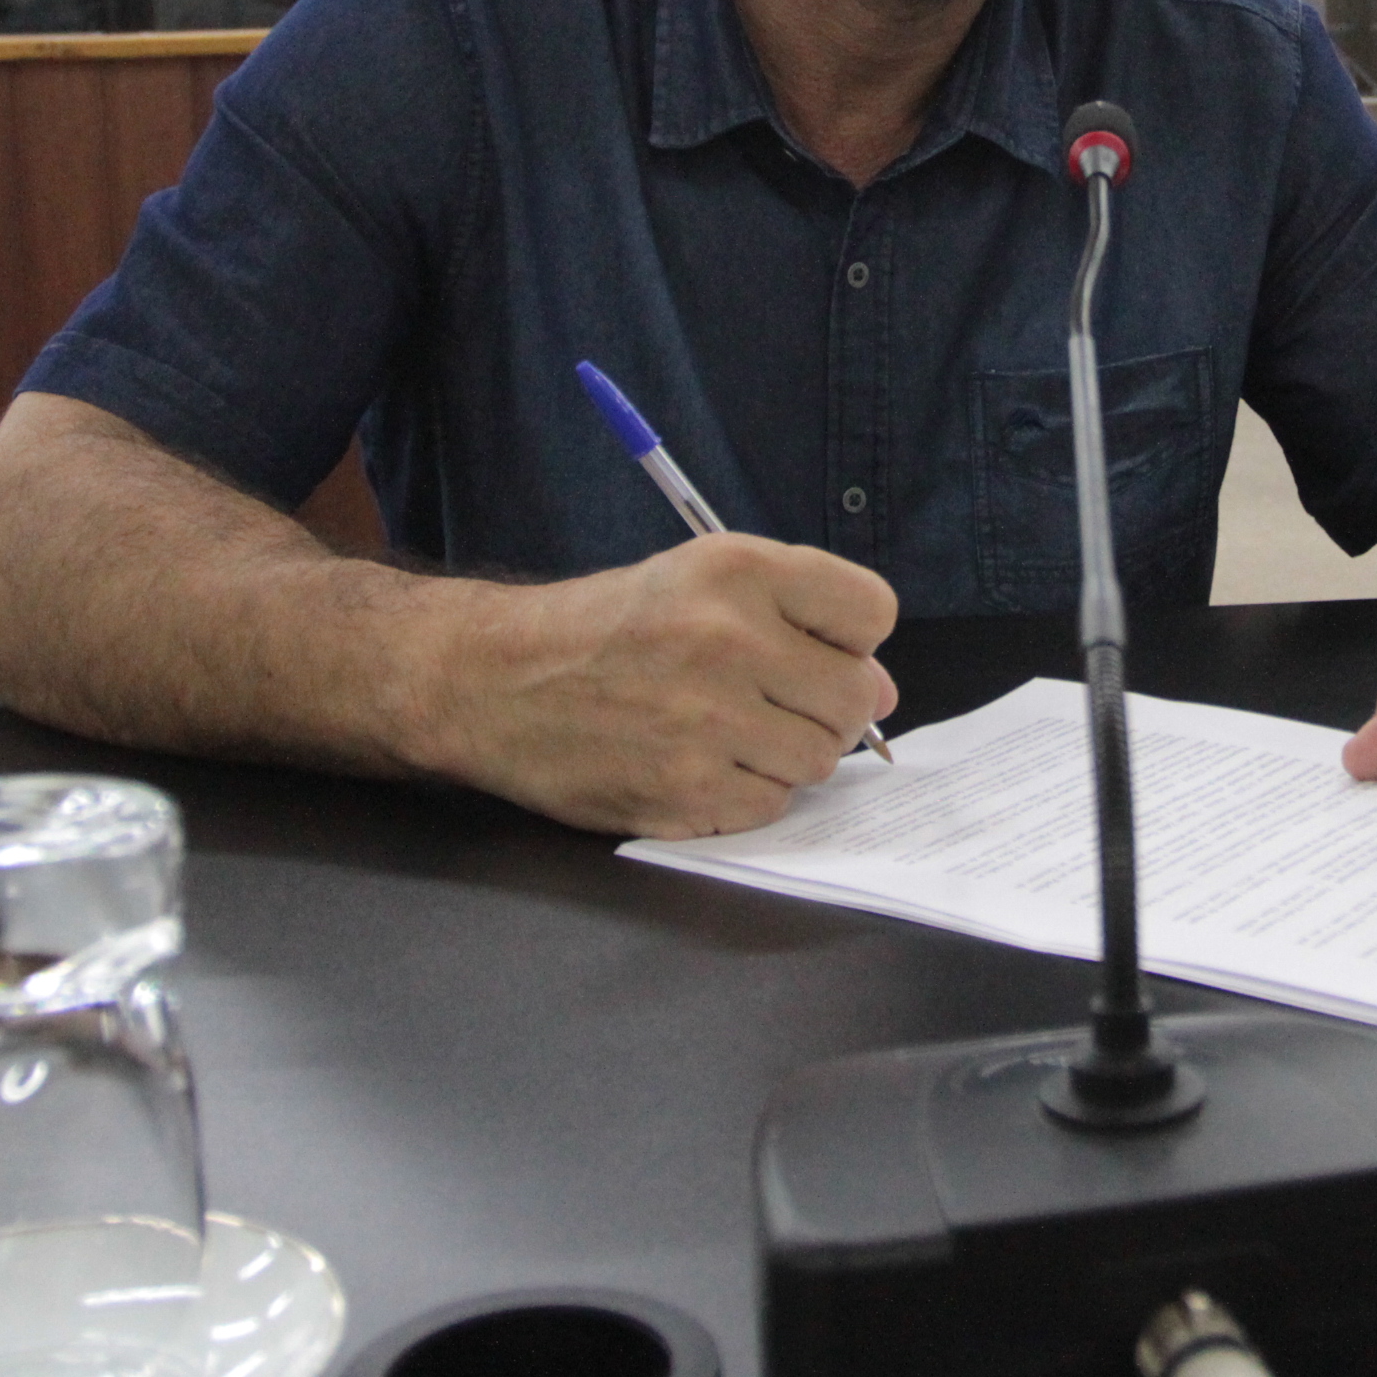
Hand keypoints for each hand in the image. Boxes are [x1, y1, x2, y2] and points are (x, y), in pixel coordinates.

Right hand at [415, 535, 896, 836]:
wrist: (496, 680)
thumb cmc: (607, 629)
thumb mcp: (697, 578)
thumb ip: (795, 615)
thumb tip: (881, 690)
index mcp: (737, 571)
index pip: (871, 612)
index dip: (853, 639)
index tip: (821, 650)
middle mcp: (728, 640)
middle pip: (857, 697)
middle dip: (830, 707)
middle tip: (774, 702)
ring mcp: (706, 722)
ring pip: (819, 760)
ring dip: (786, 754)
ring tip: (727, 730)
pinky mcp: (684, 790)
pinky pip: (770, 805)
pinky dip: (746, 794)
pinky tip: (699, 763)